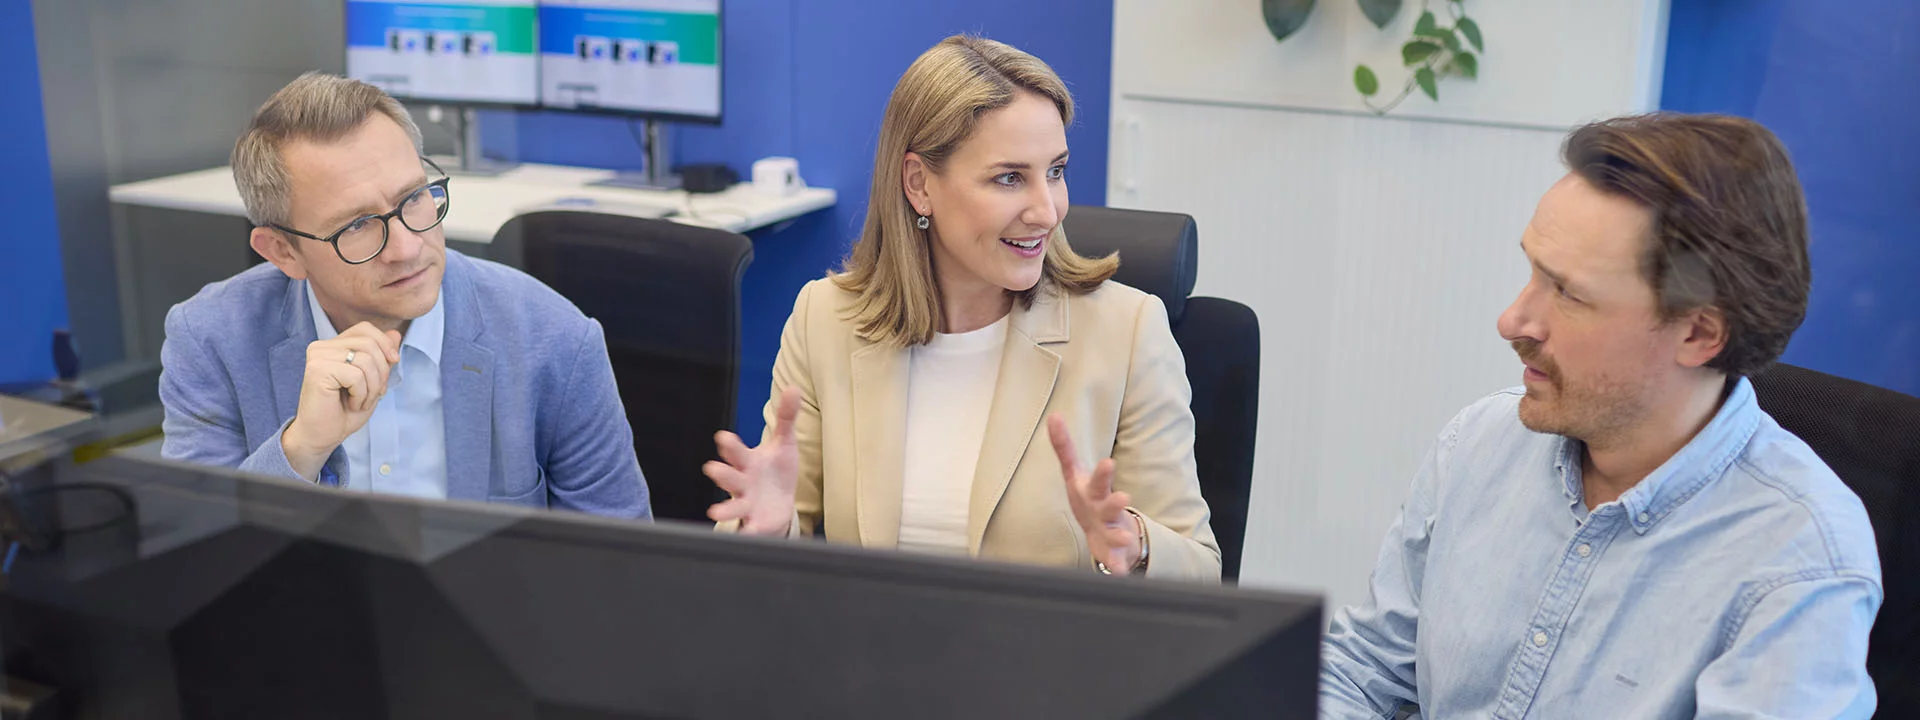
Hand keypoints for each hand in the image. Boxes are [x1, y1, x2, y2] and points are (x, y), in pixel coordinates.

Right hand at [282, 322, 401, 480]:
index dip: (384, 345)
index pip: (366, 328)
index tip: (392, 363)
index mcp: (333, 345)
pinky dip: (361, 394)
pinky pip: (356, 375)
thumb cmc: (345, 410)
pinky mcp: (317, 370)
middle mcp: (321, 346)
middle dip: (381, 372)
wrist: (323, 435)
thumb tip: (395, 334)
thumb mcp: (373, 380)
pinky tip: (351, 404)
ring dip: (372, 387)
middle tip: (373, 393)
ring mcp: (317, 357)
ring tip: (360, 401)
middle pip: (369, 343)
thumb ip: (381, 356)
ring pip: (366, 360)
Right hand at [706, 387, 802, 534]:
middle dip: (721, 473)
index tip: (724, 438)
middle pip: (729, 477)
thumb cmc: (776, 470)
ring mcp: (747, 504)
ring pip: (733, 505)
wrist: (779, 504)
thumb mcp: (783, 443)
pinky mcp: (755, 523)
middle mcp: (743, 482)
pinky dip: (747, 533)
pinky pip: (749, 529)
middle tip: (712, 469)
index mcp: (748, 462)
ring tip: (715, 512)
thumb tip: (793, 388)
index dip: (729, 445)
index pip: (736, 451)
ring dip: (725, 508)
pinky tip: (747, 534)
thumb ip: (785, 417)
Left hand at [1048, 414, 1142, 572]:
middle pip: (1109, 504)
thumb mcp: (1075, 472)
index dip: (1102, 472)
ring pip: (1115, 532)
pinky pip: (1115, 560)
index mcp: (1095, 490)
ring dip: (1119, 535)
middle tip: (1124, 498)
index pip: (1098, 479)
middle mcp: (1105, 509)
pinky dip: (1117, 566)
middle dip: (1116, 502)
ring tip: (1122, 537)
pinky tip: (1120, 573)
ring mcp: (1110, 529)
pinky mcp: (1110, 551)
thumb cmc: (1089, 497)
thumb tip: (1053, 416)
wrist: (1111, 530)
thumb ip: (1064, 447)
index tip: (1108, 463)